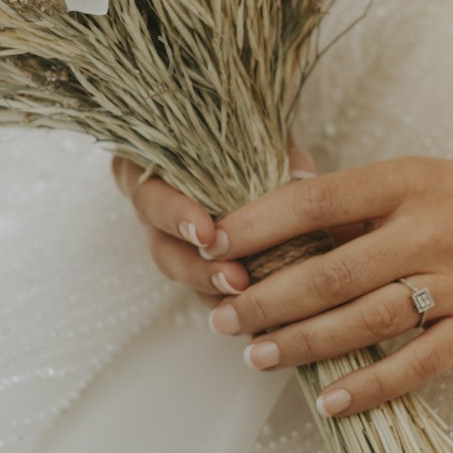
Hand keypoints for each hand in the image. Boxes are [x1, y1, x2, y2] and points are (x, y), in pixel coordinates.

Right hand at [110, 140, 319, 308]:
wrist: (245, 157)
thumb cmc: (240, 139)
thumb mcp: (254, 135)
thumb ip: (271, 148)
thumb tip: (300, 172)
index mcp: (152, 170)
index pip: (152, 195)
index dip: (176, 217)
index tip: (207, 233)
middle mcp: (155, 213)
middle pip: (164, 250)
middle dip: (199, 269)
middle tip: (234, 280)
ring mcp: (173, 245)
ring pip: (187, 281)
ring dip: (218, 293)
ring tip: (253, 301)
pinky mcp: (197, 271)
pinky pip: (206, 295)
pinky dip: (233, 306)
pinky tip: (262, 318)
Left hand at [196, 132, 452, 415]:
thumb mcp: (419, 177)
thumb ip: (355, 202)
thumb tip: (272, 219)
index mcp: (404, 181)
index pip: (313, 202)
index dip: (256, 226)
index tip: (210, 245)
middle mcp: (427, 229)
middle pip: (330, 269)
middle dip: (266, 296)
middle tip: (220, 317)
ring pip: (365, 319)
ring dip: (303, 342)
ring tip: (255, 356)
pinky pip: (418, 362)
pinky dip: (370, 385)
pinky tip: (328, 401)